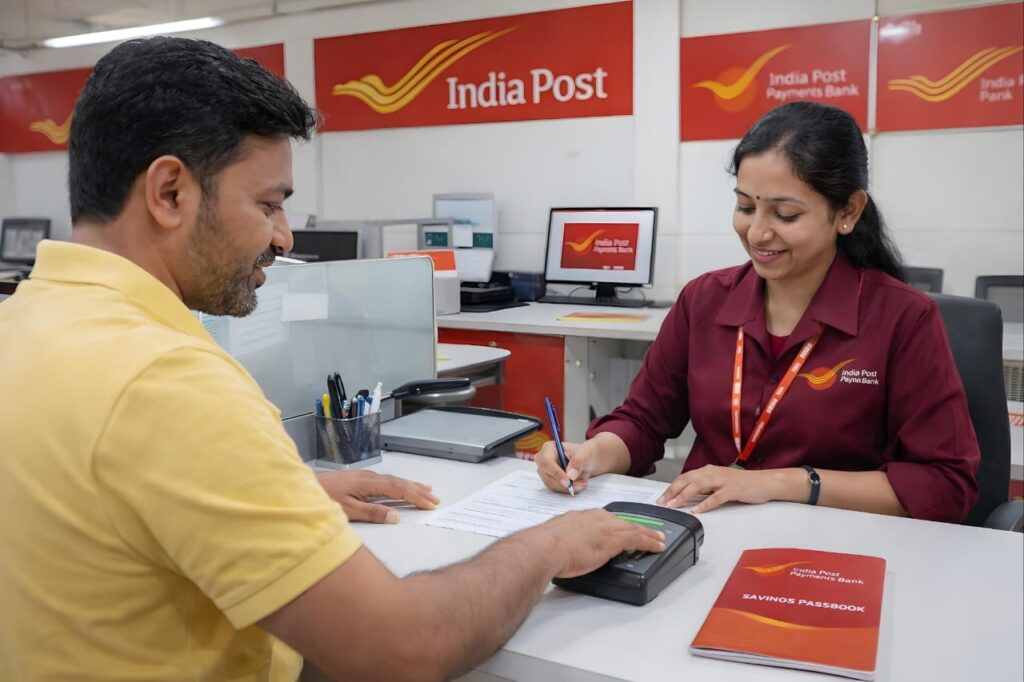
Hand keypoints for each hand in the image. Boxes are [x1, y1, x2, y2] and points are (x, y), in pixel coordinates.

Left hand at [317, 470, 439, 523]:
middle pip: (399, 483)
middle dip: (418, 490)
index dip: (416, 497)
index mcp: (369, 483)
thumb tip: (396, 516)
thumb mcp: (348, 511)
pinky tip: (400, 486)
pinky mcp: (359, 480)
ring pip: (393, 480)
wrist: (302, 487)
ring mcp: (365, 477)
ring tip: (426, 489)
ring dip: (410, 486)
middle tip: (435, 498)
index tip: (430, 504)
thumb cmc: (324, 499)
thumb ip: (373, 513)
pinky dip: (398, 484)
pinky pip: (386, 481)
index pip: (398, 489)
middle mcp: (369, 477)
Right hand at [525, 509, 665, 578]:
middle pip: (621, 521)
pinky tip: (658, 547)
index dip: (615, 525)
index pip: (604, 519)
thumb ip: (563, 539)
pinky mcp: (614, 539)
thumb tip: (561, 547)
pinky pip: (638, 539)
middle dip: (635, 527)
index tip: (619, 529)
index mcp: (581, 516)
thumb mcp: (555, 537)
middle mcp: (595, 517)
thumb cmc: (544, 546)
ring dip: (648, 534)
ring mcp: (606, 527)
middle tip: (647, 532)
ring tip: (658, 539)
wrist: (545, 548)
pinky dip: (650, 542)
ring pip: (634, 529)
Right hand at [535, 439, 598, 493]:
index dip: (556, 473)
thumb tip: (570, 476)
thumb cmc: (584, 453)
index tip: (568, 482)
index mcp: (548, 448)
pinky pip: (557, 490)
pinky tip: (580, 484)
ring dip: (570, 487)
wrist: (586, 460)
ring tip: (584, 481)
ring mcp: (545, 473)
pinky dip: (569, 489)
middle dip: (566, 484)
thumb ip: (578, 462)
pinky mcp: (550, 482)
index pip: (547, 462)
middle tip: (582, 485)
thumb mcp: (585, 454)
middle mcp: (543, 461)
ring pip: (553, 486)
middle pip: (548, 477)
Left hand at [656, 464, 782, 512]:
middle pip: (688, 480)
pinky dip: (705, 504)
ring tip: (674, 505)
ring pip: (698, 486)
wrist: (765, 482)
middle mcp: (713, 473)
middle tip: (662, 502)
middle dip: (673, 491)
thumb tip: (688, 496)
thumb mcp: (719, 483)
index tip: (662, 497)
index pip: (685, 477)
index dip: (672, 487)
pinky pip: (716, 497)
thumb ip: (705, 488)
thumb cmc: (743, 483)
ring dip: (684, 496)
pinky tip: (697, 510)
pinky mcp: (733, 489)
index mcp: (709, 471)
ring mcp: (723, 480)